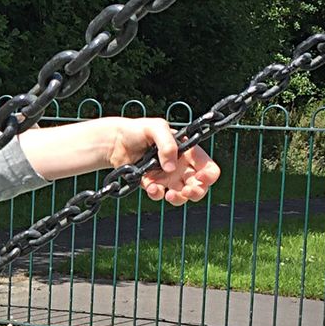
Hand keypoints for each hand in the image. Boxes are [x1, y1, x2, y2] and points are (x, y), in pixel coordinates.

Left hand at [106, 118, 220, 204]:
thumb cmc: (137, 130)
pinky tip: (150, 187)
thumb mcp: (156, 127)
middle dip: (197, 192)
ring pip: (182, 196)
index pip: (209, 168)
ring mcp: (167, 178)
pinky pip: (160, 195)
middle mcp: (181, 167)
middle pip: (200, 186)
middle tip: (187, 191)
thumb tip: (170, 168)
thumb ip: (168, 144)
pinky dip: (157, 194)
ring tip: (169, 194)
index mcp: (188, 152)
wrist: (115, 141)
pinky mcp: (154, 185)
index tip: (200, 178)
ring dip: (179, 198)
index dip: (209, 176)